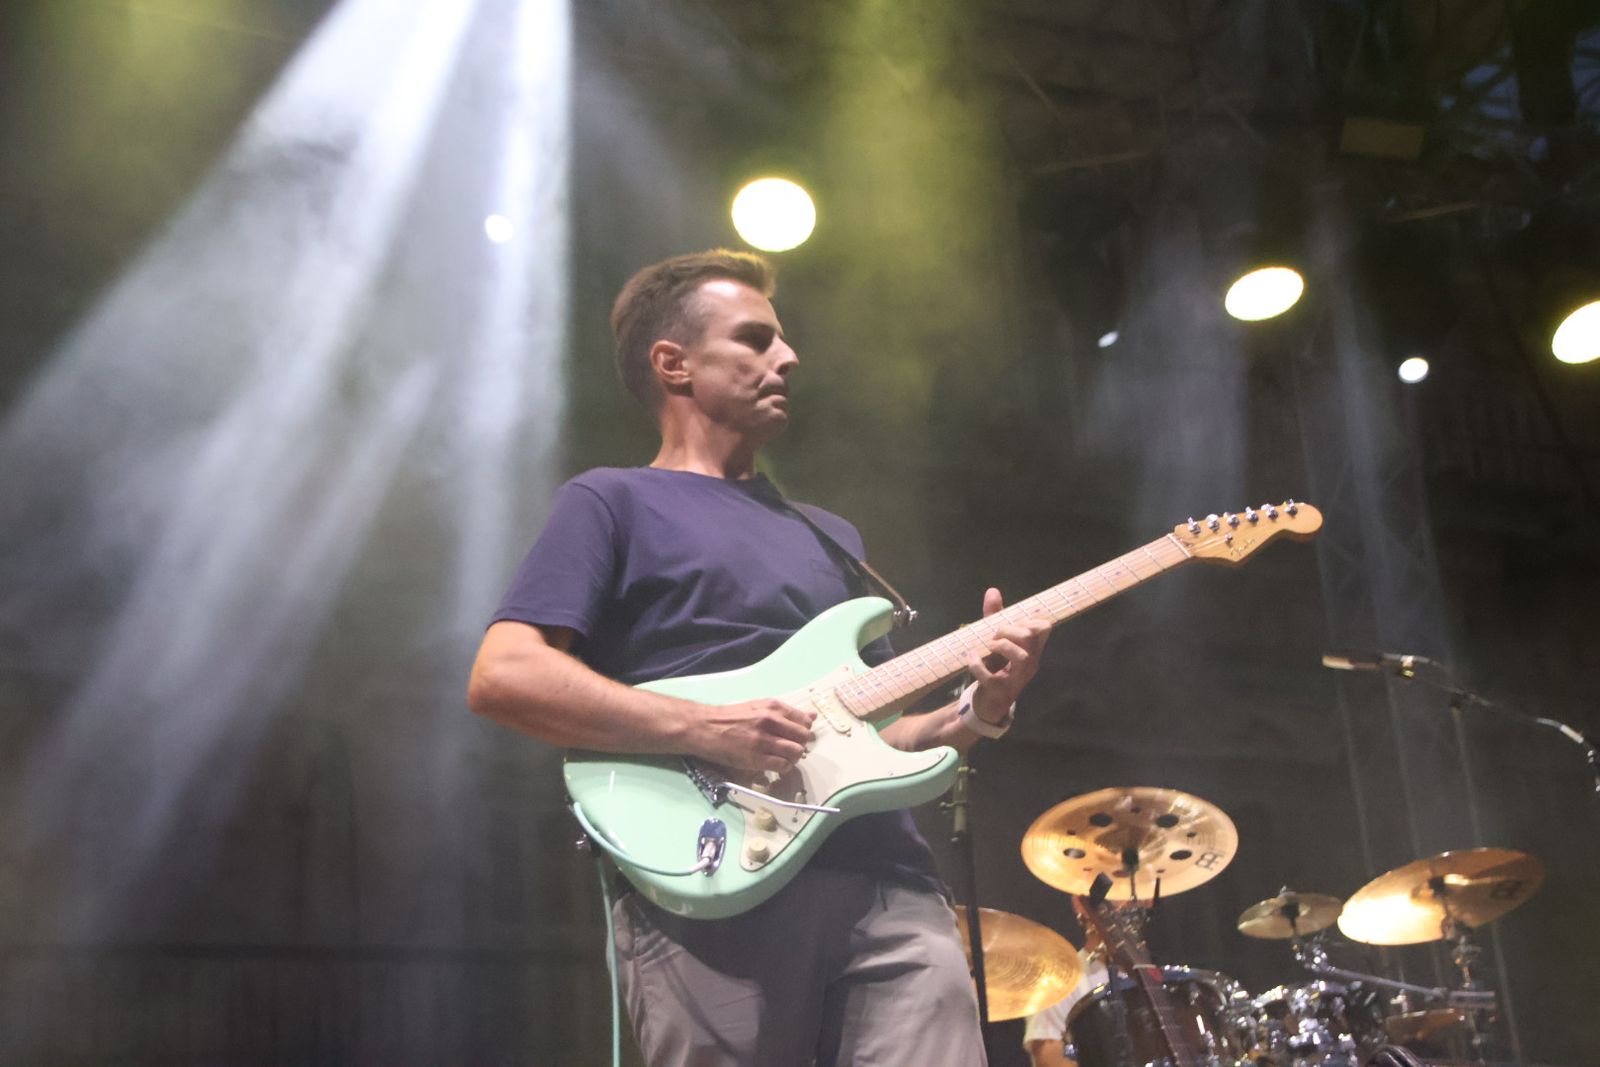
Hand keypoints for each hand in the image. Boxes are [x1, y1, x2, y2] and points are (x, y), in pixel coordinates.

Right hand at [691, 698, 815, 774]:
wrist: (704, 727)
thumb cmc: (730, 717)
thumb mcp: (758, 707)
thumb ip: (785, 713)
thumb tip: (812, 717)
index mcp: (773, 707)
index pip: (804, 721)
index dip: (803, 731)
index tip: (796, 736)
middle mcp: (771, 721)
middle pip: (803, 737)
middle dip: (801, 745)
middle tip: (790, 748)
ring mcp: (763, 740)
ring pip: (796, 752)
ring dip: (793, 757)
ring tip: (782, 758)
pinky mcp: (755, 758)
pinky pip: (782, 766)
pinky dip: (784, 768)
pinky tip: (775, 765)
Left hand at [967, 587, 1050, 723]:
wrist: (988, 703)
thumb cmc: (996, 668)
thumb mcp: (996, 640)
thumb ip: (994, 616)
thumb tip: (993, 590)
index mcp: (1031, 649)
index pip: (1044, 627)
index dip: (1029, 618)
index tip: (1012, 622)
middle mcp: (1029, 663)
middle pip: (1029, 637)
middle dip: (1008, 629)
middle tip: (994, 635)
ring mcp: (1016, 679)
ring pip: (1020, 655)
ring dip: (1000, 645)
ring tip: (988, 645)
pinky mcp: (1000, 691)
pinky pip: (990, 675)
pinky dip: (977, 663)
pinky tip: (971, 655)